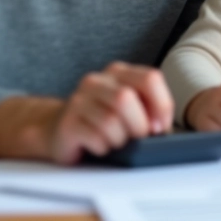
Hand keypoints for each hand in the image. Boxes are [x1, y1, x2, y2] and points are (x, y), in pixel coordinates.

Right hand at [0, 61, 174, 164]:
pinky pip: (95, 137)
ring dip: (120, 139)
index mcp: (118, 72)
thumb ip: (150, 110)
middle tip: (136, 138)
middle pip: (126, 98)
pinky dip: (104, 147)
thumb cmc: (103, 123)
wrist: (59, 132)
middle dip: (139, 125)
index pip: (150, 78)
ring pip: (111, 120)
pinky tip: (100, 146)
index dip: (161, 105)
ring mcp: (78, 99)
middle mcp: (97, 81)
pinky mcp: (67, 122)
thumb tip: (162, 126)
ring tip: (115, 142)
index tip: (160, 126)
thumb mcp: (131, 111)